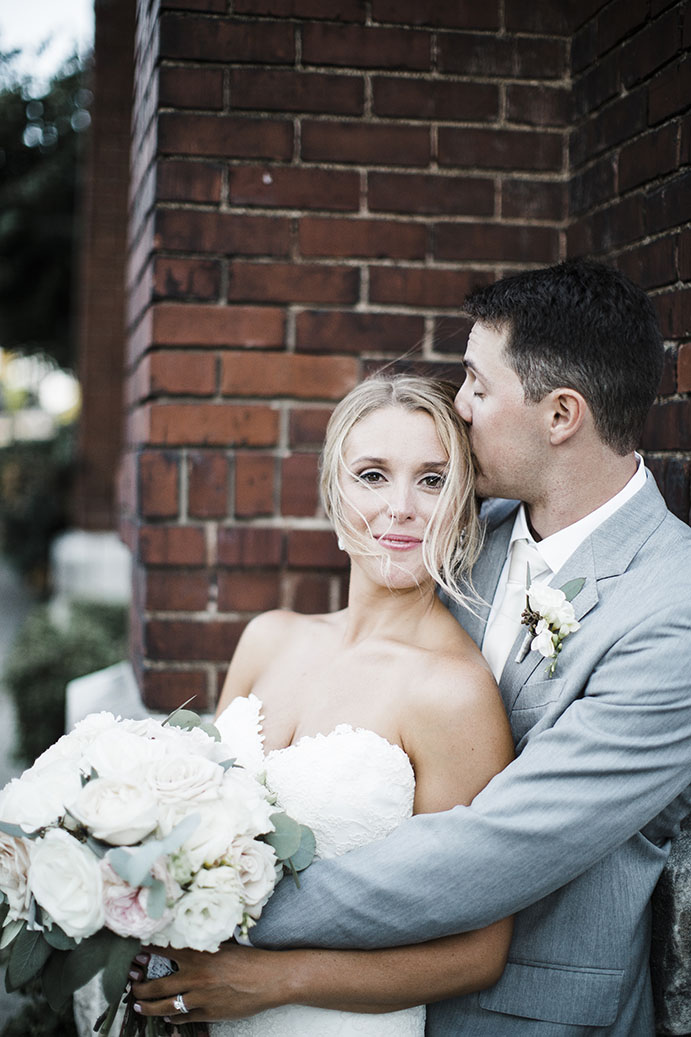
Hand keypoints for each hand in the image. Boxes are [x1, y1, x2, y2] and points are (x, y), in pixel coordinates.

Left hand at [129, 944, 292, 1022]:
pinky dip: (172, 1018)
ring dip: (148, 1006)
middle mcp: (195, 977)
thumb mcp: (225, 945)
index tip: (135, 952)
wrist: (270, 980)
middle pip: (157, 986)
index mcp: (199, 955)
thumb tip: (187, 941)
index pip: (164, 951)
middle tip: (130, 983)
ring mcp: (200, 999)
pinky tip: (167, 1016)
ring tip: (138, 1004)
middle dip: (139, 985)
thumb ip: (204, 945)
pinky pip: (183, 1019)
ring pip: (165, 1006)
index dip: (147, 952)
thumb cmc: (251, 959)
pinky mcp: (208, 1014)